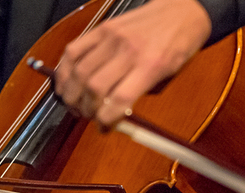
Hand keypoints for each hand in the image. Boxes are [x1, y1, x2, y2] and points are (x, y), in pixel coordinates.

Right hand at [53, 0, 211, 126]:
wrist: (181, 11)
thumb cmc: (179, 43)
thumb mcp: (169, 74)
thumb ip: (142, 92)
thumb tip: (116, 114)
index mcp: (151, 66)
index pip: (120, 100)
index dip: (106, 120)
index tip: (103, 128)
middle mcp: (129, 51)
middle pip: (95, 88)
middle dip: (86, 109)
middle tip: (87, 116)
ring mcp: (112, 38)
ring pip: (80, 71)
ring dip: (71, 94)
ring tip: (73, 104)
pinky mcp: (102, 28)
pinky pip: (74, 50)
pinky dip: (64, 70)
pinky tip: (64, 82)